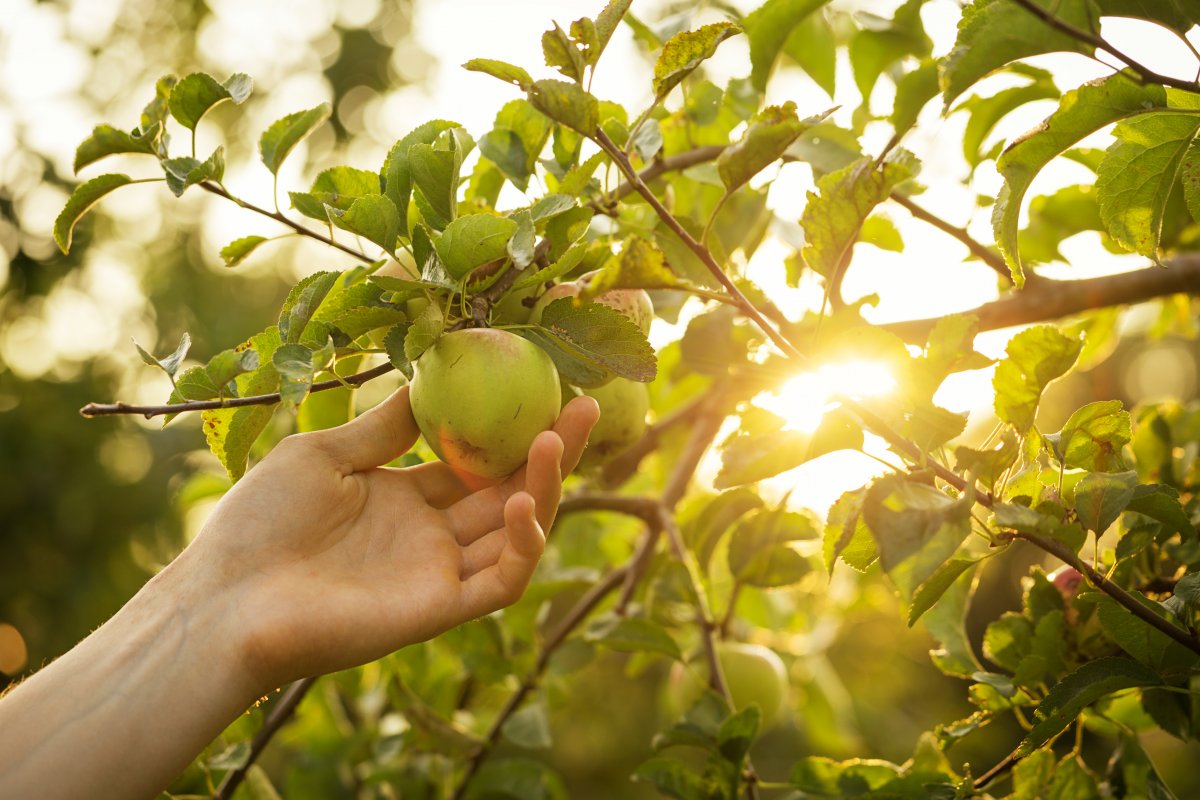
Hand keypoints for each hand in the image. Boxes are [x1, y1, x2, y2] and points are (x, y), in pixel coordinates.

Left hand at [185, 387, 599, 691]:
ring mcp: (439, 573)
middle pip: (509, 491)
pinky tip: (524, 503)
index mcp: (404, 499)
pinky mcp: (441, 608)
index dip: (513, 431)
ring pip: (518, 532)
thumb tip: (428, 379)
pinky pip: (503, 580)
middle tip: (585, 407)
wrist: (226, 599)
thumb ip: (384, 426)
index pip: (477, 464)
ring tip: (558, 439)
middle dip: (552, 452)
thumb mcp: (325, 454)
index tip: (545, 389)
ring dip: (545, 488)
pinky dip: (525, 545)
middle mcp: (430, 536)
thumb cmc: (260, 523)